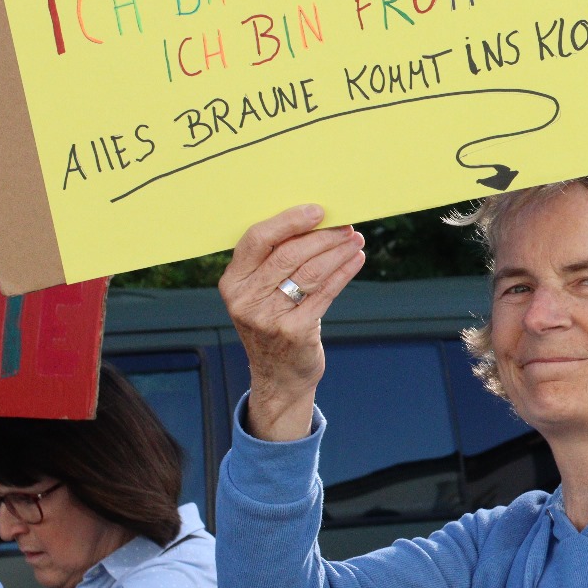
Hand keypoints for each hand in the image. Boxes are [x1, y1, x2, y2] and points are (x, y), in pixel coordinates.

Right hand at [219, 204, 364, 438]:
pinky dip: (344, 273)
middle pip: (288, 254)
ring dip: (338, 252)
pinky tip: (355, 260)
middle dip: (323, 236)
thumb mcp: (259, 295)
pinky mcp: (294, 332)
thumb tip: (315, 221)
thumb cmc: (273, 324)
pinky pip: (325, 293)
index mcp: (232, 282)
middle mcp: (245, 300)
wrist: (279, 377)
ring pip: (310, 272)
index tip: (318, 210)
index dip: (289, 220)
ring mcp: (268, 318)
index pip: (257, 239)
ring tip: (355, 240)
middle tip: (346, 226)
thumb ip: (273, 263)